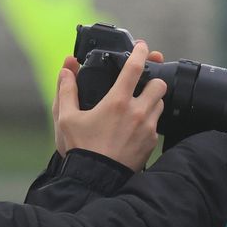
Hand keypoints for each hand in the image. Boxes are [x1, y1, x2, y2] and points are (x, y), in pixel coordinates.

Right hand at [54, 41, 166, 170]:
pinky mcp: (151, 144)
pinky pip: (157, 126)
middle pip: (159, 84)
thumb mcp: (66, 118)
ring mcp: (148, 129)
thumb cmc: (80, 148)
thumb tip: (66, 70)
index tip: (143, 47)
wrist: (95, 179)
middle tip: (142, 84)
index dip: (141, 52)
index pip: (135, 67)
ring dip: (152, 101)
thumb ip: (66, 90)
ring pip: (160, 104)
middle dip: (152, 81)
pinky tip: (136, 127)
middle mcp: (137, 112)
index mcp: (117, 101)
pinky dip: (149, 122)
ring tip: (138, 106)